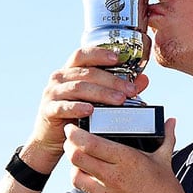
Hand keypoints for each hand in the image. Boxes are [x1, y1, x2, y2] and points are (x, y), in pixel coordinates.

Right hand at [22, 47, 148, 173]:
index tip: (118, 57)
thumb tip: (143, 80)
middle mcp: (60, 78)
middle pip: (87, 73)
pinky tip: (90, 110)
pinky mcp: (48, 110)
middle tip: (130, 90)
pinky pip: (63, 106)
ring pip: (78, 87)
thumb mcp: (97, 100)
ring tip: (119, 100)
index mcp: (71, 71)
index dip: (99, 53)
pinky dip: (77, 107)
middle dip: (112, 80)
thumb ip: (117, 89)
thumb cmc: (77, 116)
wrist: (52, 139)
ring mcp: (52, 93)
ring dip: (101, 93)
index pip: (83, 55)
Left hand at [63, 118, 189, 192]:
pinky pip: (86, 190)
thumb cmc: (166, 190)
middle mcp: (114, 175)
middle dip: (69, 146)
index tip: (72, 127)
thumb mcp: (165, 160)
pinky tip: (90, 175)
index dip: (75, 133)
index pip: (90, 143)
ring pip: (75, 176)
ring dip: (73, 166)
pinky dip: (84, 181)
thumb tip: (172, 121)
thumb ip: (166, 137)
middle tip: (71, 141)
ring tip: (79, 159)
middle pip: (76, 157)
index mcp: (127, 159)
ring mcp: (108, 192)